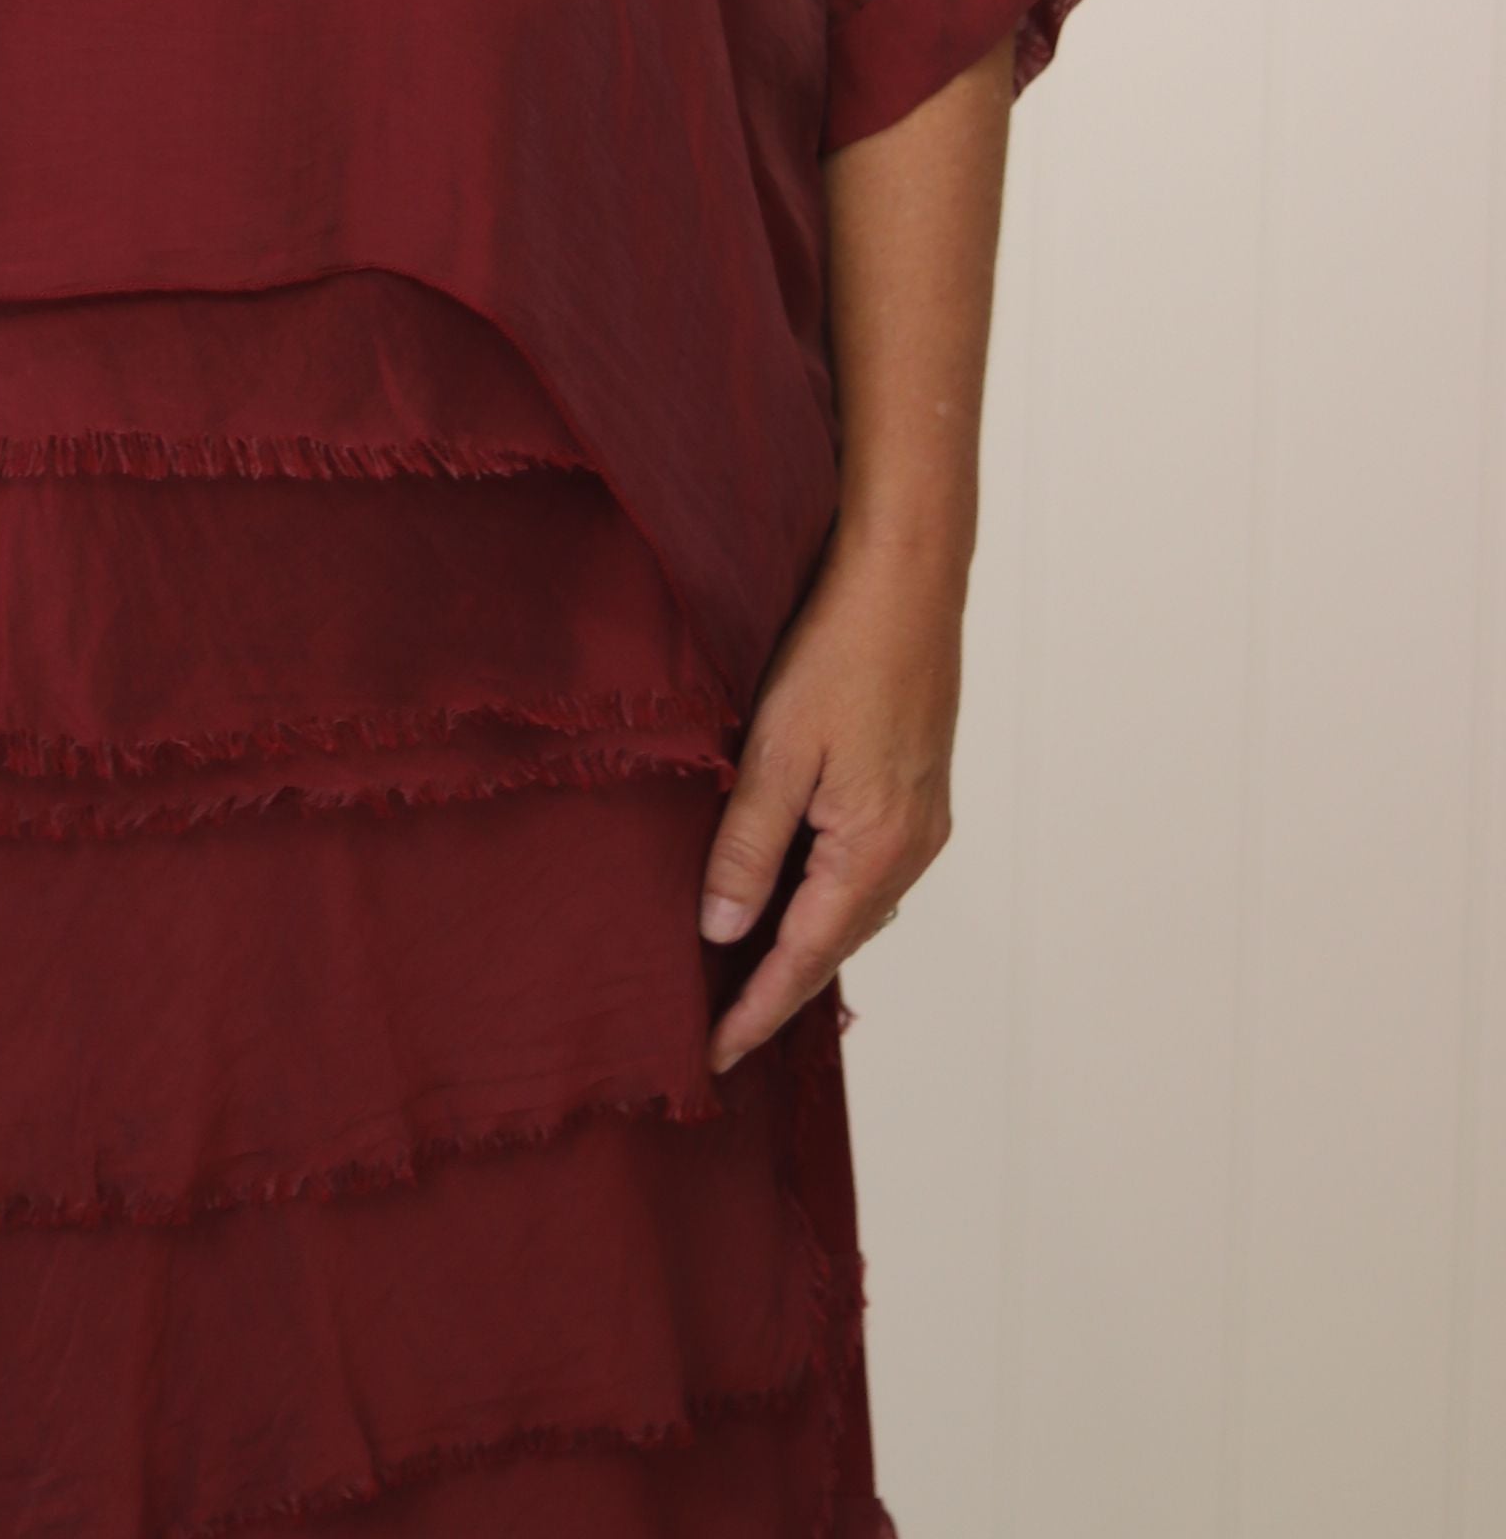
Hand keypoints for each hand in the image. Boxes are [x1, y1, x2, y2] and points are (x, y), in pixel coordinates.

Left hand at [696, 536, 959, 1071]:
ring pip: (853, 909)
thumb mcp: (778, 749)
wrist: (909, 577)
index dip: (755, 1012)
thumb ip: (748, 845)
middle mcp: (910, 851)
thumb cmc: (840, 650)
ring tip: (745, 974)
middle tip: (719, 1028)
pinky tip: (792, 892)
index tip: (712, 1057)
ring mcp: (922, 823)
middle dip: (778, 990)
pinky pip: (868, 873)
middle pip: (834, 945)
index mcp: (874, 850)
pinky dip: (826, 899)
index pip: (804, 959)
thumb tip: (720, 931)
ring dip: (804, 944)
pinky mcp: (919, 793)